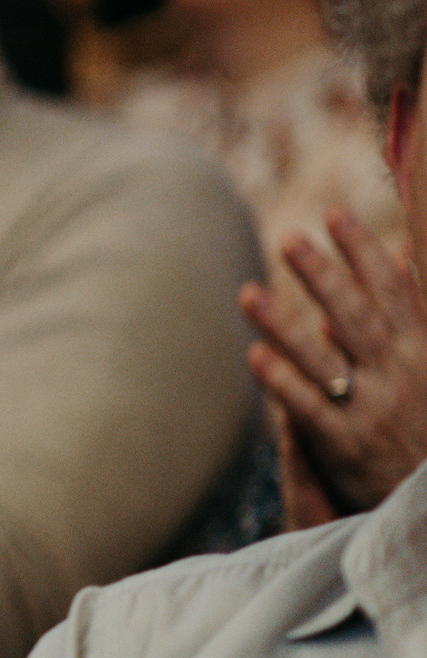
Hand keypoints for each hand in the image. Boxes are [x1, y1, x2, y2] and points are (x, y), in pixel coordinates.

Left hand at [244, 209, 426, 520]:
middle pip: (355, 315)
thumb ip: (412, 315)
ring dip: (284, 325)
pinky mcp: (343, 444)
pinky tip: (253, 356)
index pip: (392, 290)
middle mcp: (399, 374)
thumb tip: (396, 260)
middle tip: (289, 237)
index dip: (363, 251)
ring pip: (322, 359)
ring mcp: (371, 409)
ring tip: (247, 293)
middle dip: (324, 275)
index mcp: (423, 350)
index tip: (336, 213)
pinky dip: (282, 381)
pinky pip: (308, 407)